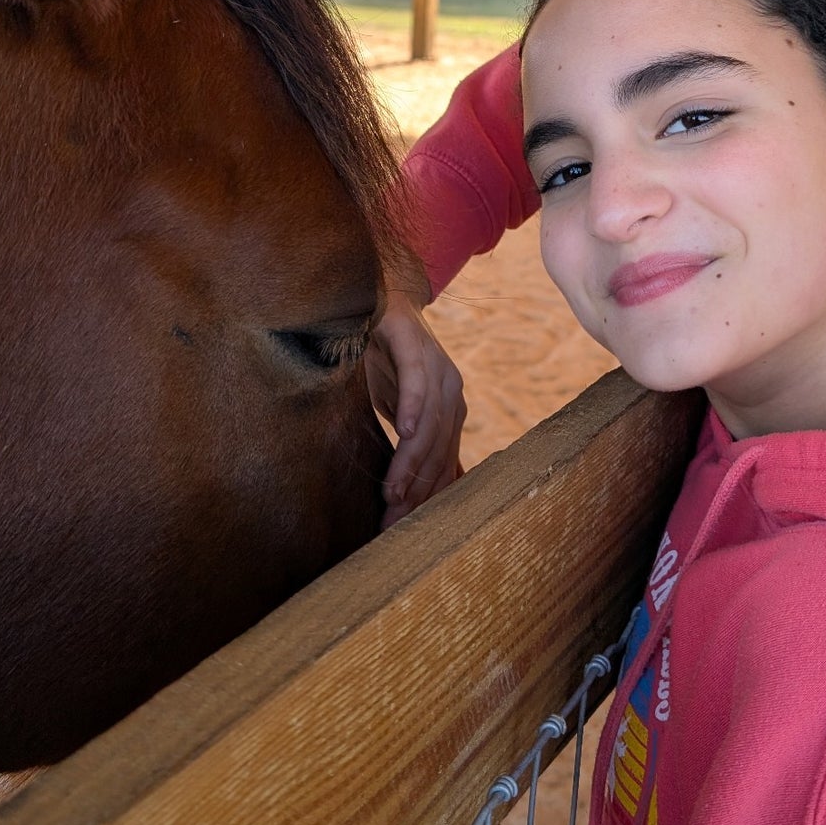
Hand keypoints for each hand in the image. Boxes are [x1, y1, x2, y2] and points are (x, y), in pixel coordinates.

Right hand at [366, 286, 466, 528]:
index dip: (423, 496)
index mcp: (450, 408)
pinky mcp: (413, 341)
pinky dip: (413, 405)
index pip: (442, 461)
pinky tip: (404, 430)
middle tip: (391, 521)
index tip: (400, 528)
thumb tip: (414, 493)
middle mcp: (452, 389)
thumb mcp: (395, 408)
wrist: (374, 296)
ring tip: (392, 490)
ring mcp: (436, 364)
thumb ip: (408, 443)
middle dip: (416, 488)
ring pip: (430, 421)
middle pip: (439, 448)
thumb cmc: (382, 358)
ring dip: (411, 459)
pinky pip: (417, 378)